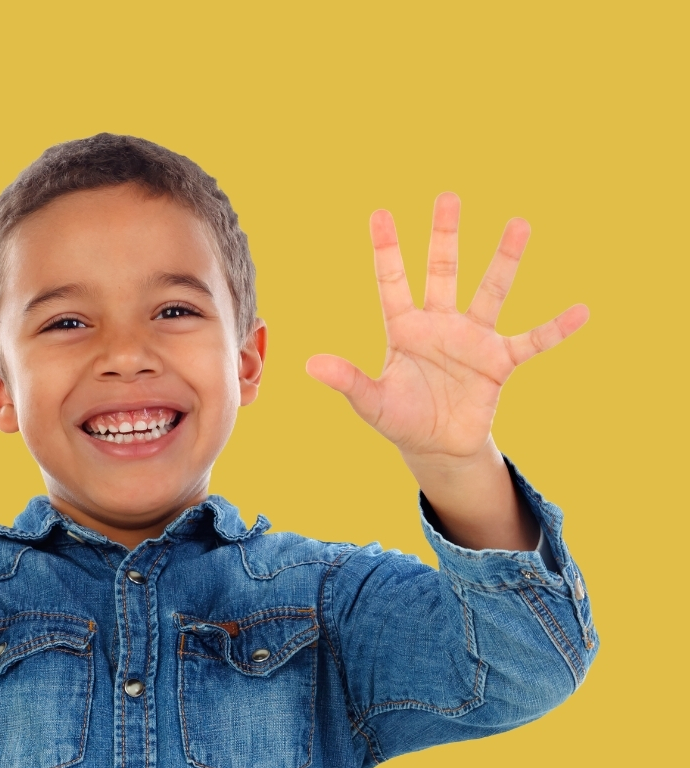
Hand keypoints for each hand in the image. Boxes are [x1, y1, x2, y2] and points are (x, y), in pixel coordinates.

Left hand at [307, 193, 587, 465]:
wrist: (436, 447)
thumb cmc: (400, 419)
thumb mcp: (370, 403)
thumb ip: (347, 381)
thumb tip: (310, 365)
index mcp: (403, 329)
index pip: (391, 282)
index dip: (386, 250)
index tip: (379, 212)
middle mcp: (439, 324)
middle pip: (442, 272)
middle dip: (444, 236)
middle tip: (448, 195)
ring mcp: (472, 339)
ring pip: (490, 291)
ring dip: (504, 260)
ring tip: (518, 223)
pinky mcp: (499, 362)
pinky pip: (532, 341)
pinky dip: (555, 329)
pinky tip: (581, 310)